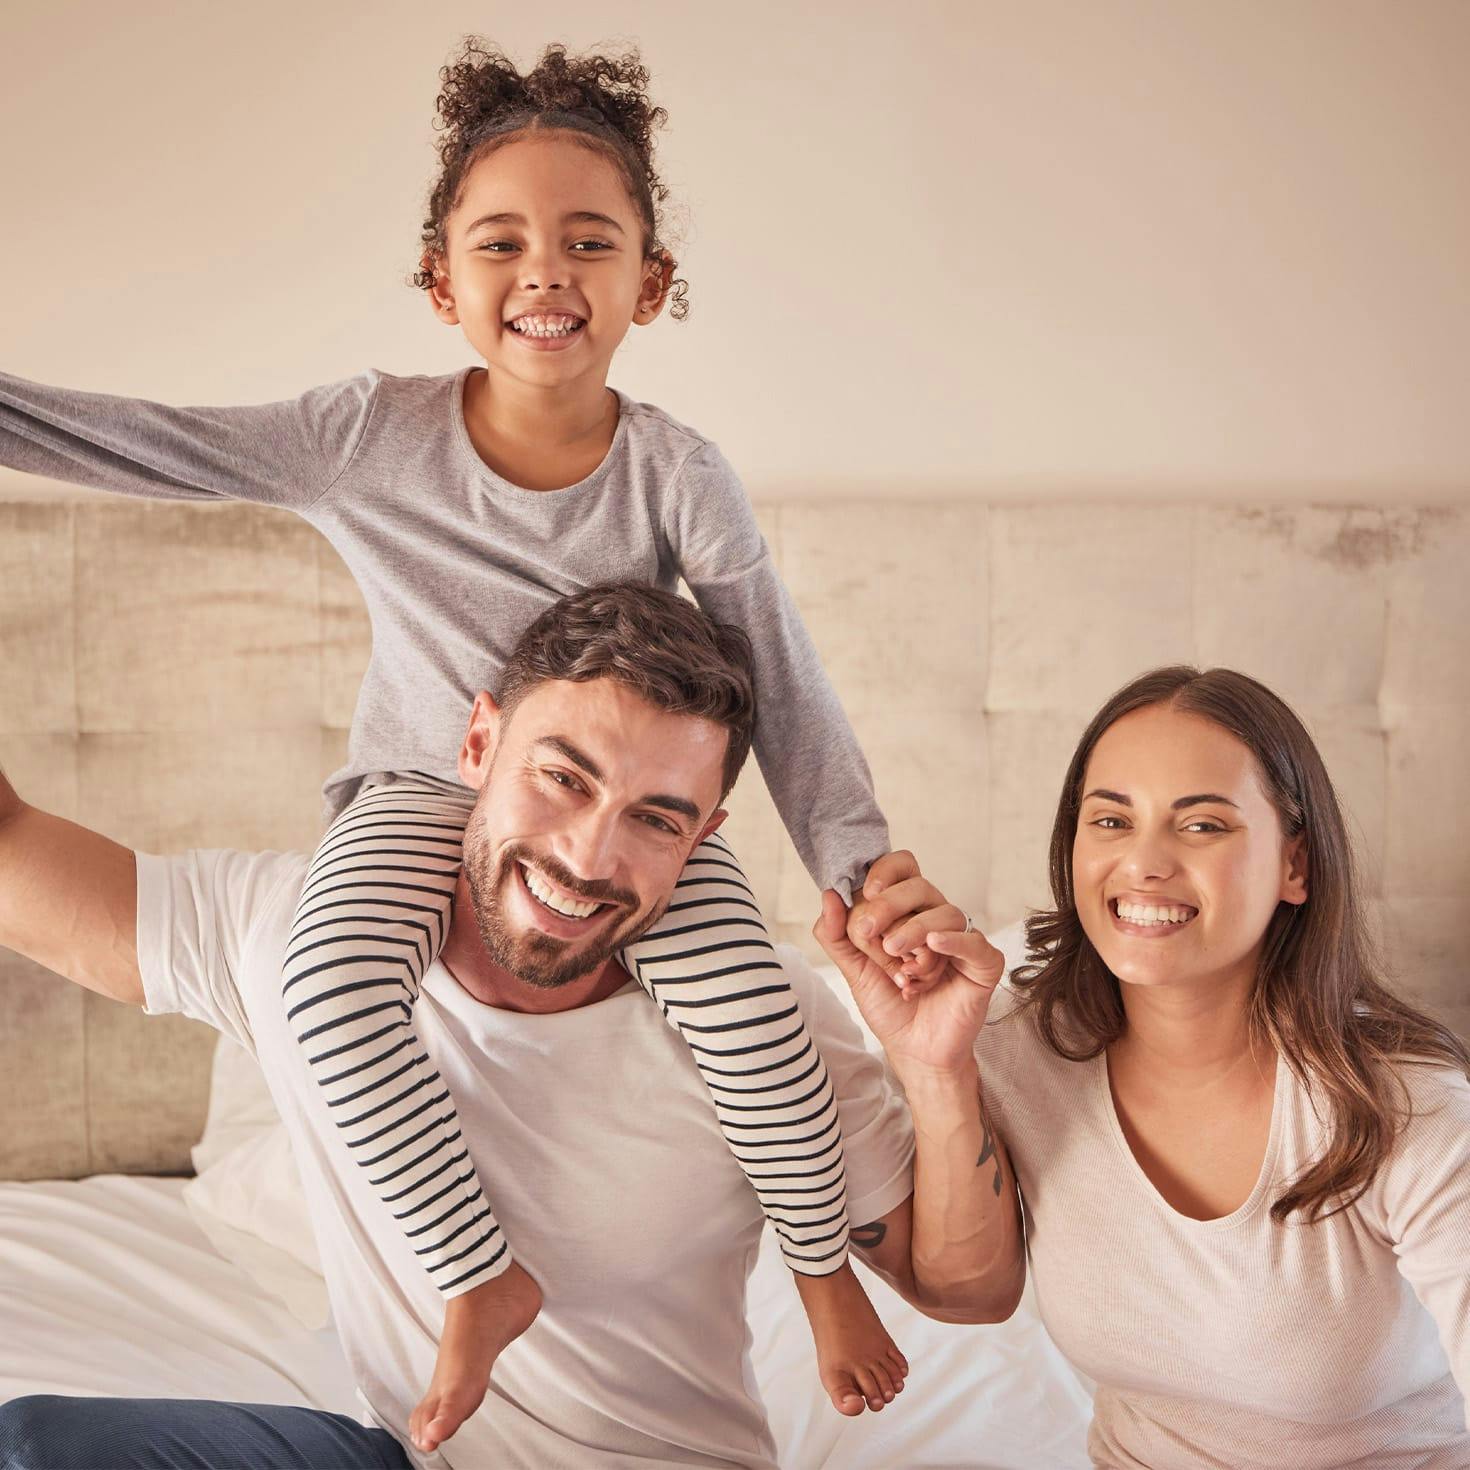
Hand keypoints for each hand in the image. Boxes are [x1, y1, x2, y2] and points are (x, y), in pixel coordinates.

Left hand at [813, 851, 1003, 1077]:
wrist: (913, 1050)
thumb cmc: (889, 1005)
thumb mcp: (853, 969)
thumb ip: (837, 935)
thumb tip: (829, 894)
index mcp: (907, 912)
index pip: (904, 869)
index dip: (886, 870)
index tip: (867, 891)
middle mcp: (935, 919)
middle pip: (920, 886)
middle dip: (890, 905)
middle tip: (872, 935)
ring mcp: (961, 940)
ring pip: (945, 913)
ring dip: (914, 933)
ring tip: (898, 962)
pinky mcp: (983, 964)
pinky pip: (975, 942)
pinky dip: (954, 940)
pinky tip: (934, 947)